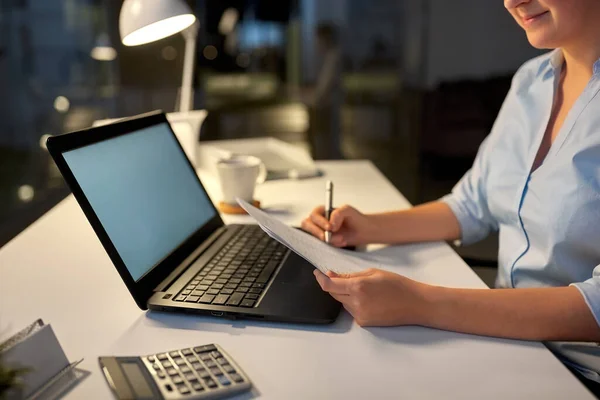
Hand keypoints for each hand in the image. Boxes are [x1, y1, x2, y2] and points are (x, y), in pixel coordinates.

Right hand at [301, 205, 373, 246]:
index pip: (313, 215)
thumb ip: (338, 213)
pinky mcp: (324, 242)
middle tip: (327, 237)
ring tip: (342, 239)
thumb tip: (331, 223)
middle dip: (317, 232)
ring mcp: (320, 232)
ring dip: (327, 240)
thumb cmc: (355, 218)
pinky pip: (322, 245)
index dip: (319, 222)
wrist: (363, 231)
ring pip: (314, 237)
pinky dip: (332, 245)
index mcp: (322, 211)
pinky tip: (342, 242)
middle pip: (307, 225)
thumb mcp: (348, 210)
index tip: (329, 227)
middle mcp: (318, 222)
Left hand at [313, 268, 430, 326]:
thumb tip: (332, 275)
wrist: (415, 304)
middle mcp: (356, 302)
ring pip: (343, 302)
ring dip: (346, 295)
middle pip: (334, 294)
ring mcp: (360, 315)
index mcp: (358, 286)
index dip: (320, 278)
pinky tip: (370, 300)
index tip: (317, 273)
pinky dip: (354, 303)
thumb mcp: (373, 273)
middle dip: (335, 285)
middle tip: (344, 277)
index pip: (329, 285)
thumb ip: (350, 275)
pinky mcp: (364, 323)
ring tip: (366, 290)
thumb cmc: (397, 285)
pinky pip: (351, 311)